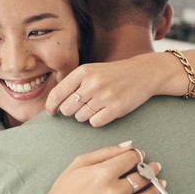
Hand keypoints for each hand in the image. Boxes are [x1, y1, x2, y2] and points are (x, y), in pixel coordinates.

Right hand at [6, 143, 163, 193]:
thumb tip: (129, 145)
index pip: (132, 159)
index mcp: (102, 174)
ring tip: (158, 183)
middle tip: (154, 167)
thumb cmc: (63, 192)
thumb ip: (105, 152)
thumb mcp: (78, 164)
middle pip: (143, 177)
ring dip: (156, 187)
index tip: (140, 156)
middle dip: (151, 169)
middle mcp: (113, 193)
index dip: (138, 155)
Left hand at [46, 55, 162, 126]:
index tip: (52, 111)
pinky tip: (105, 110)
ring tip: (97, 105)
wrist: (143, 73)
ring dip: (85, 115)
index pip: (57, 94)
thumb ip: (73, 84)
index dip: (51, 106)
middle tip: (82, 105)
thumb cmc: (113, 74)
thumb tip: (54, 103)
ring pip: (80, 117)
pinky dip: (97, 120)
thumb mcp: (91, 71)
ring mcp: (104, 96)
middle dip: (71, 111)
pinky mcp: (116, 108)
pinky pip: (94, 123)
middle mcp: (92, 83)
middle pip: (67, 109)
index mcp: (83, 71)